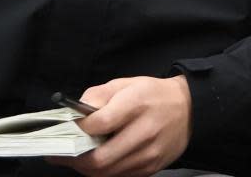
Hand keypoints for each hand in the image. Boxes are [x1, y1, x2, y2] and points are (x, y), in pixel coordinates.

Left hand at [47, 74, 191, 176]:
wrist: (189, 109)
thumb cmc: (153, 94)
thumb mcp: (126, 84)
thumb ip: (98, 95)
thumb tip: (75, 115)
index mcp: (138, 103)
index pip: (99, 124)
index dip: (78, 129)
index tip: (66, 129)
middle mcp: (146, 131)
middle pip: (99, 158)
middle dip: (74, 159)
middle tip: (60, 154)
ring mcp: (150, 153)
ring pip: (106, 172)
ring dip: (86, 167)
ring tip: (76, 157)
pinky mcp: (152, 167)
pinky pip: (119, 176)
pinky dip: (104, 171)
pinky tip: (99, 159)